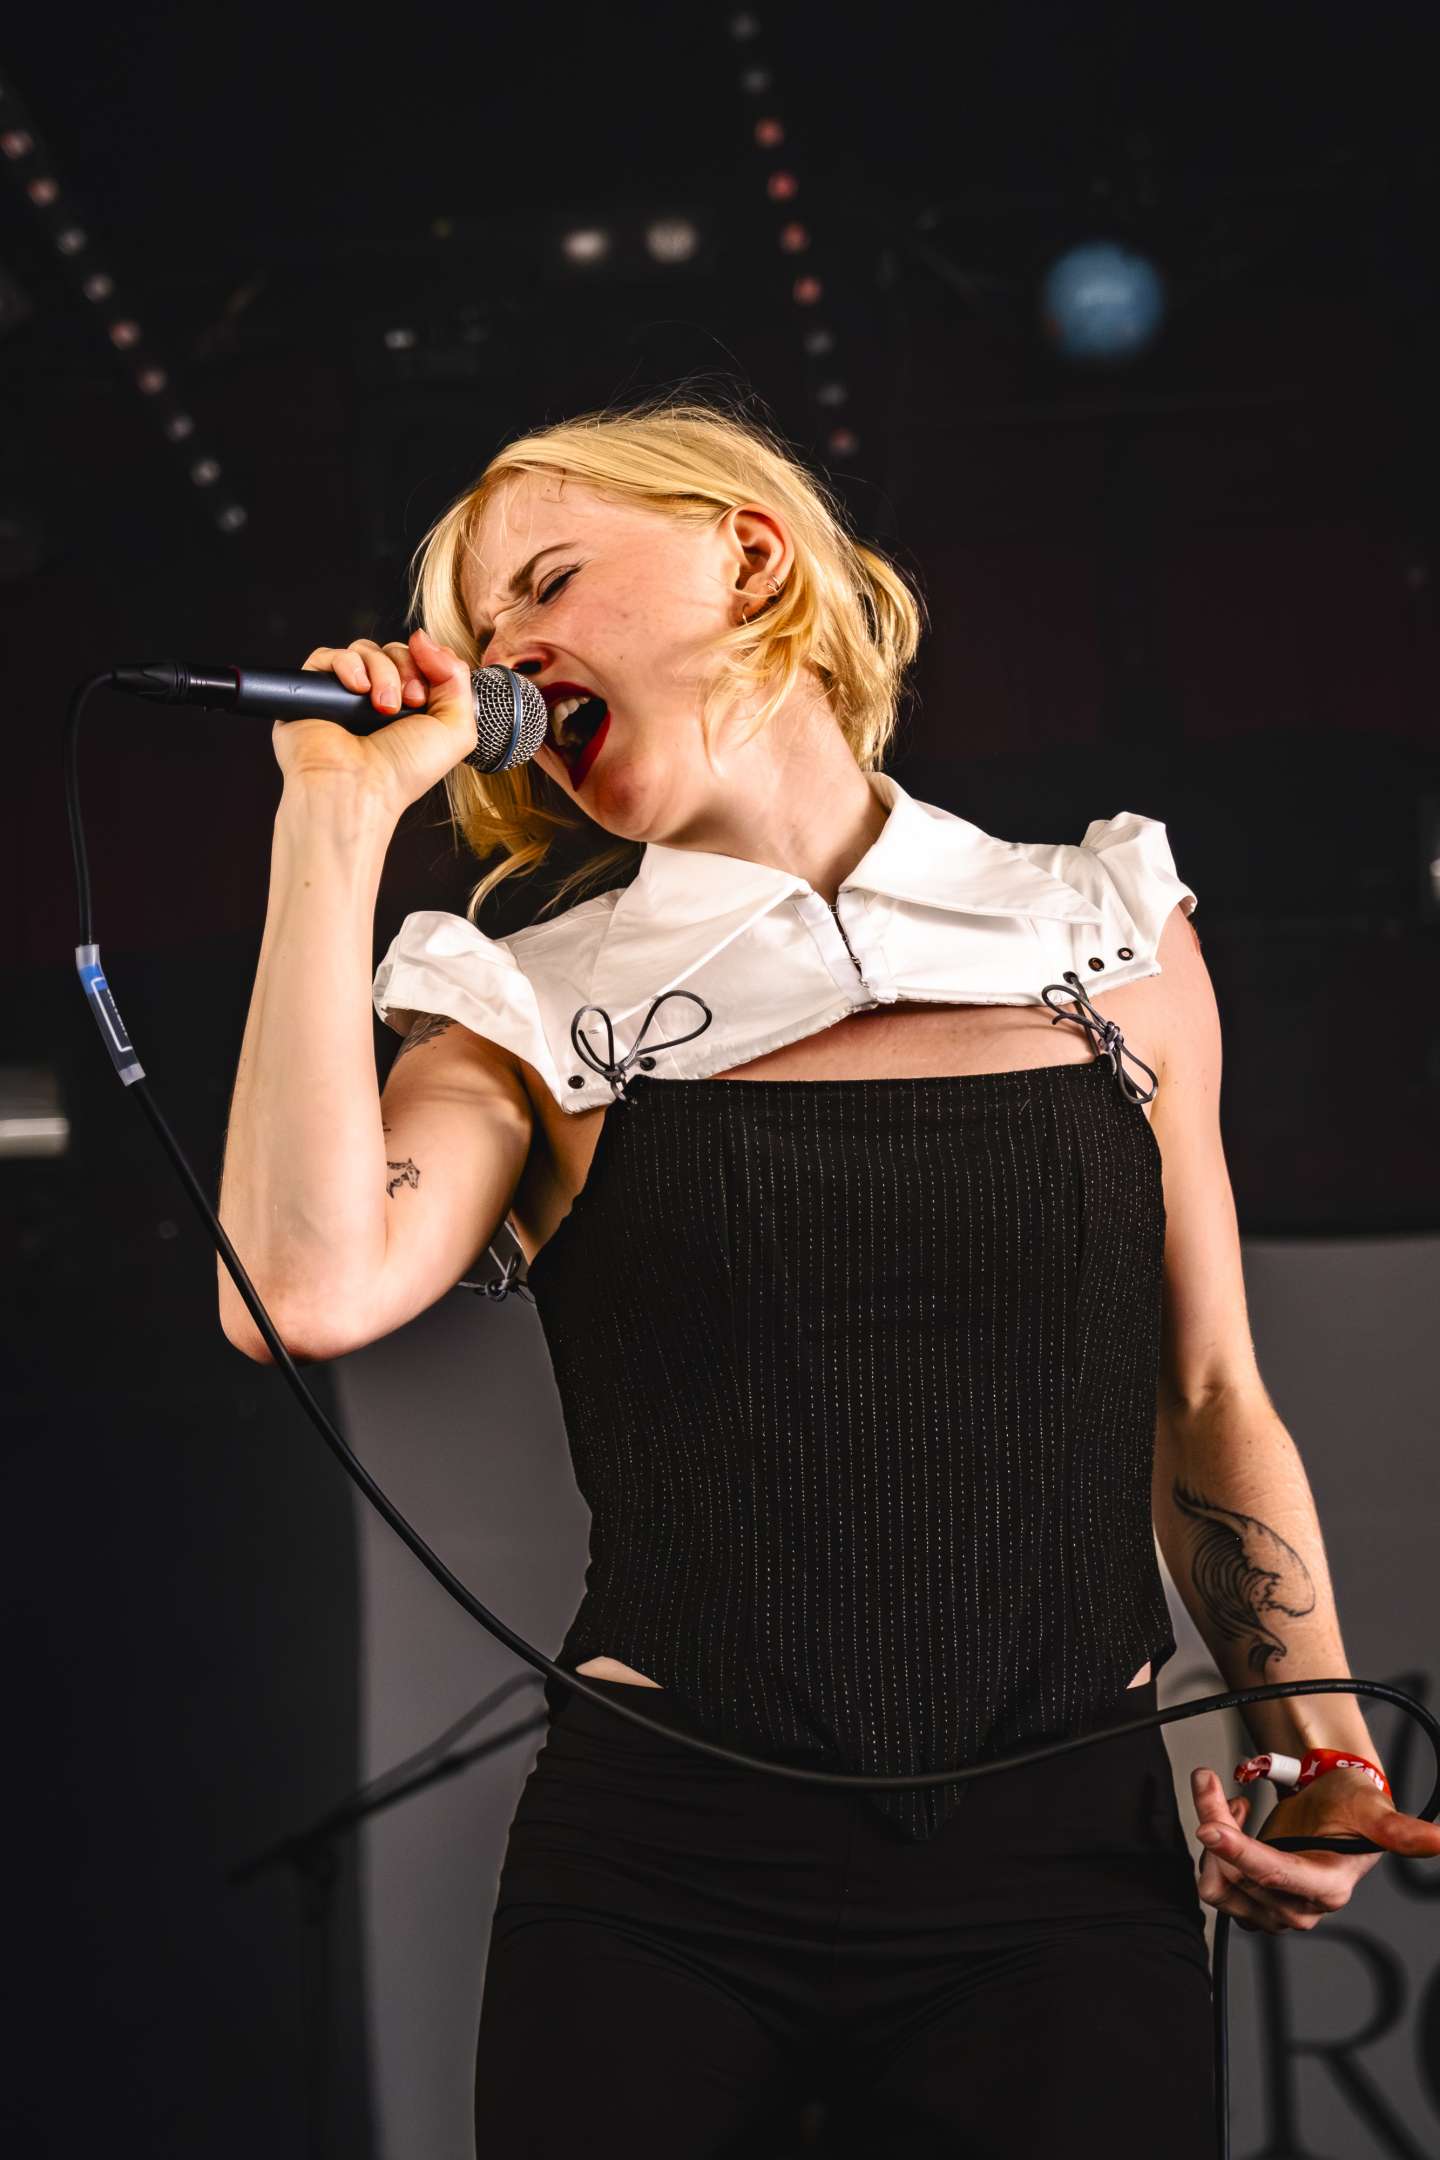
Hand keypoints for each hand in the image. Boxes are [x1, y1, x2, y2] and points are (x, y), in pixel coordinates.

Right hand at [276, 627, 479, 812]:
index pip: (420, 660)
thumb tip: (424, 638)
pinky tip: (357, 691)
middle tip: (409, 702)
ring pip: (365, 650)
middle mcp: (376, 700)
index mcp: (409, 709)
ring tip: (382, 707)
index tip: (426, 693)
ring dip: (382, 671)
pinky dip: (348, 666)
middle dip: (407, 668)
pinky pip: (328, 655)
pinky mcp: (312, 691)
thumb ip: (457, 679)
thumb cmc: (403, 772)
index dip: (429, 663)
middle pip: (394, 650)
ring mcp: (343, 695)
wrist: (359, 789)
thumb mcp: (455, 729)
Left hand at [1190, 1764, 1439, 1933]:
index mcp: (1328, 1886)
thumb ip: (1399, 1831)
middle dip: (1215, 1823)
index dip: (1239, 1854)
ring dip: (1208, 1832)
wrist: (1337, 1807)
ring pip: (1217, 1883)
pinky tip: (1230, 1816)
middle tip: (1209, 1780)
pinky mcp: (1251, 1898)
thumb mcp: (1374, 1809)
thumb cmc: (1355, 1805)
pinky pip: (1215, 1880)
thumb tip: (1438, 1841)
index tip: (1208, 1827)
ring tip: (1218, 1794)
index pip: (1275, 1876)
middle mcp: (1298, 1905)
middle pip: (1236, 1875)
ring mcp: (1271, 1906)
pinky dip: (1211, 1846)